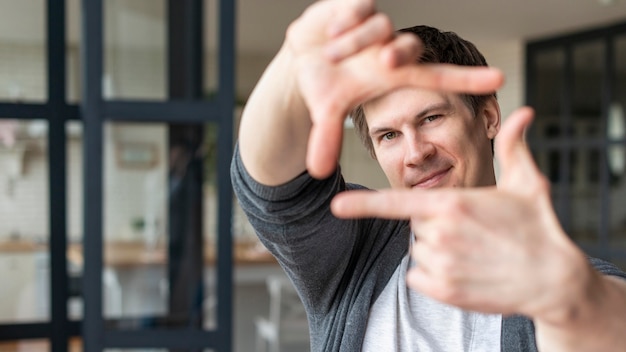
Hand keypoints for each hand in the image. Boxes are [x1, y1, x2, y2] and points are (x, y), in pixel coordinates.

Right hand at [285, 0, 503, 177]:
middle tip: (385, 64)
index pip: (437, 76)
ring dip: (353, 43)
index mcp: (392, 75)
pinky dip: (345, 21)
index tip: (500, 80)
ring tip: (330, 54)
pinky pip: (359, 7)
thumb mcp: (327, 110)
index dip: (468, 78)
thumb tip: (317, 171)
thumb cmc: (324, 84)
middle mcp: (389, 48)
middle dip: (400, 54)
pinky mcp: (357, 4)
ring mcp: (375, 25)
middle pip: (409, 47)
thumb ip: (327, 137)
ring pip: (379, 27)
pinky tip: (331, 32)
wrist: (301, 54)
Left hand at [331, 107, 588, 319]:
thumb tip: (524, 111)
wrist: (554, 279)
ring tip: (473, 250)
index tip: (337, 206)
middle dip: (435, 224)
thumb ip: (514, 145)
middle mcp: (441, 234)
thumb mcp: (528, 182)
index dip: (364, 205)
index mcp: (452, 204)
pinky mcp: (444, 290)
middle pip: (416, 225)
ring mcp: (441, 265)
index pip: (397, 202)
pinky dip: (435, 275)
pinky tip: (466, 271)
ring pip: (418, 251)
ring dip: (437, 250)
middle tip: (471, 229)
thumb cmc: (540, 226)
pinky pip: (419, 277)